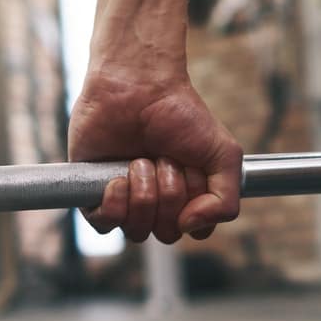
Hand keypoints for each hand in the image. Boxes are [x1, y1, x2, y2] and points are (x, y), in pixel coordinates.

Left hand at [68, 67, 242, 242]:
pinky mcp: (94, 194)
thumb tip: (189, 227)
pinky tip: (118, 178)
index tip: (191, 169)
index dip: (194, 205)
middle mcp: (156, 205)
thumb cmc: (181, 115)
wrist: (138, 86)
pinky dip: (114, 203)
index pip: (192, 230)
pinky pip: (104, 226)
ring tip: (141, 159)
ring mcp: (124, 201)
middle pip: (165, 234)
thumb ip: (226, 203)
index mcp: (186, 200)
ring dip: (143, 192)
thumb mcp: (224, 155)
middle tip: (164, 158)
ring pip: (136, 231)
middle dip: (169, 194)